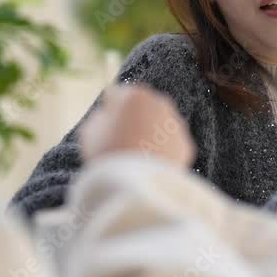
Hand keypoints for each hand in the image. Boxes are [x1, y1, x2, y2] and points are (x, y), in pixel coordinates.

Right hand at [79, 84, 194, 168]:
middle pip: (142, 109)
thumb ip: (101, 117)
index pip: (119, 95)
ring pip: (159, 126)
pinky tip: (149, 164)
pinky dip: (162, 152)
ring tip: (134, 156)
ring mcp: (176, 124)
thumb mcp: (90, 131)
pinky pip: (170, 145)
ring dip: (150, 136)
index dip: (111, 110)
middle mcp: (160, 103)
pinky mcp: (185, 144)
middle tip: (121, 142)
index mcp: (135, 95)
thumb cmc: (108, 153)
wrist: (137, 181)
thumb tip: (109, 115)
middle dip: (134, 121)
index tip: (107, 125)